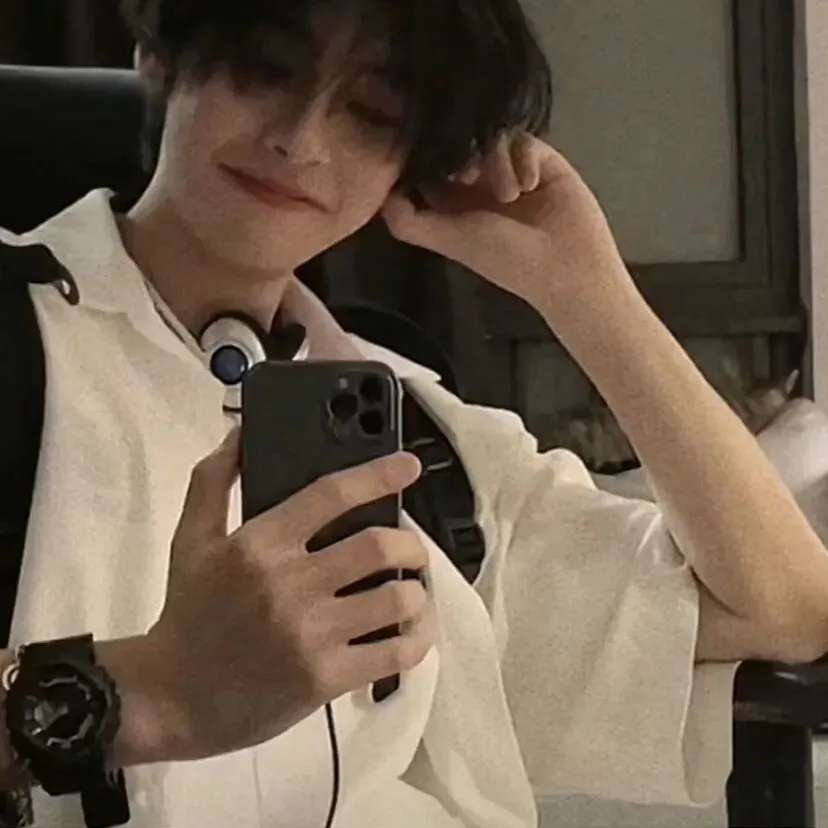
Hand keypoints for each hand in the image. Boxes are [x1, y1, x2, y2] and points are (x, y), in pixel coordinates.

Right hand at [146, 428, 435, 760]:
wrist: (171, 698)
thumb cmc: (188, 613)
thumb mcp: (190, 539)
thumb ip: (213, 480)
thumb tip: (241, 435)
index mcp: (260, 544)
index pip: (331, 495)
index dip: (378, 474)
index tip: (409, 466)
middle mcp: (290, 584)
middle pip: (378, 546)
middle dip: (410, 543)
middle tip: (410, 548)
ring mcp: (310, 634)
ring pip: (396, 599)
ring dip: (417, 591)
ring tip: (413, 589)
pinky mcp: (325, 679)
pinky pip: (394, 654)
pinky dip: (418, 639)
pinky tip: (414, 631)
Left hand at [381, 131, 636, 315]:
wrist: (567, 266)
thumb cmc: (505, 258)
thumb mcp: (450, 240)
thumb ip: (410, 222)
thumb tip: (380, 195)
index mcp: (453, 204)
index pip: (428, 166)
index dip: (423, 159)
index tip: (425, 158)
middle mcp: (479, 184)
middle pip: (458, 144)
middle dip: (461, 155)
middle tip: (470, 176)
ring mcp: (510, 170)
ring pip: (490, 137)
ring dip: (496, 162)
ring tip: (510, 195)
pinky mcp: (541, 160)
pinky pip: (523, 139)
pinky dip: (523, 159)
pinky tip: (531, 185)